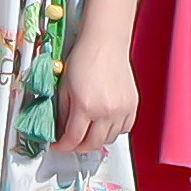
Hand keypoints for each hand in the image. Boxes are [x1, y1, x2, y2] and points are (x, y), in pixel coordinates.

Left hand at [52, 38, 137, 157]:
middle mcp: (106, 111)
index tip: (58, 145)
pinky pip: (124, 129)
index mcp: (85, 106)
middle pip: (93, 144)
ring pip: (109, 139)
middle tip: (72, 144)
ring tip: (88, 133)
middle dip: (79, 148)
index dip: (63, 146)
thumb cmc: (84, 58)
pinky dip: (113, 131)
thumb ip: (62, 112)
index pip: (73, 138)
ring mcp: (121, 110)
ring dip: (96, 140)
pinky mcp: (132, 106)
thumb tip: (62, 129)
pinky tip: (104, 125)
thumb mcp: (64, 87)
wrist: (105, 43)